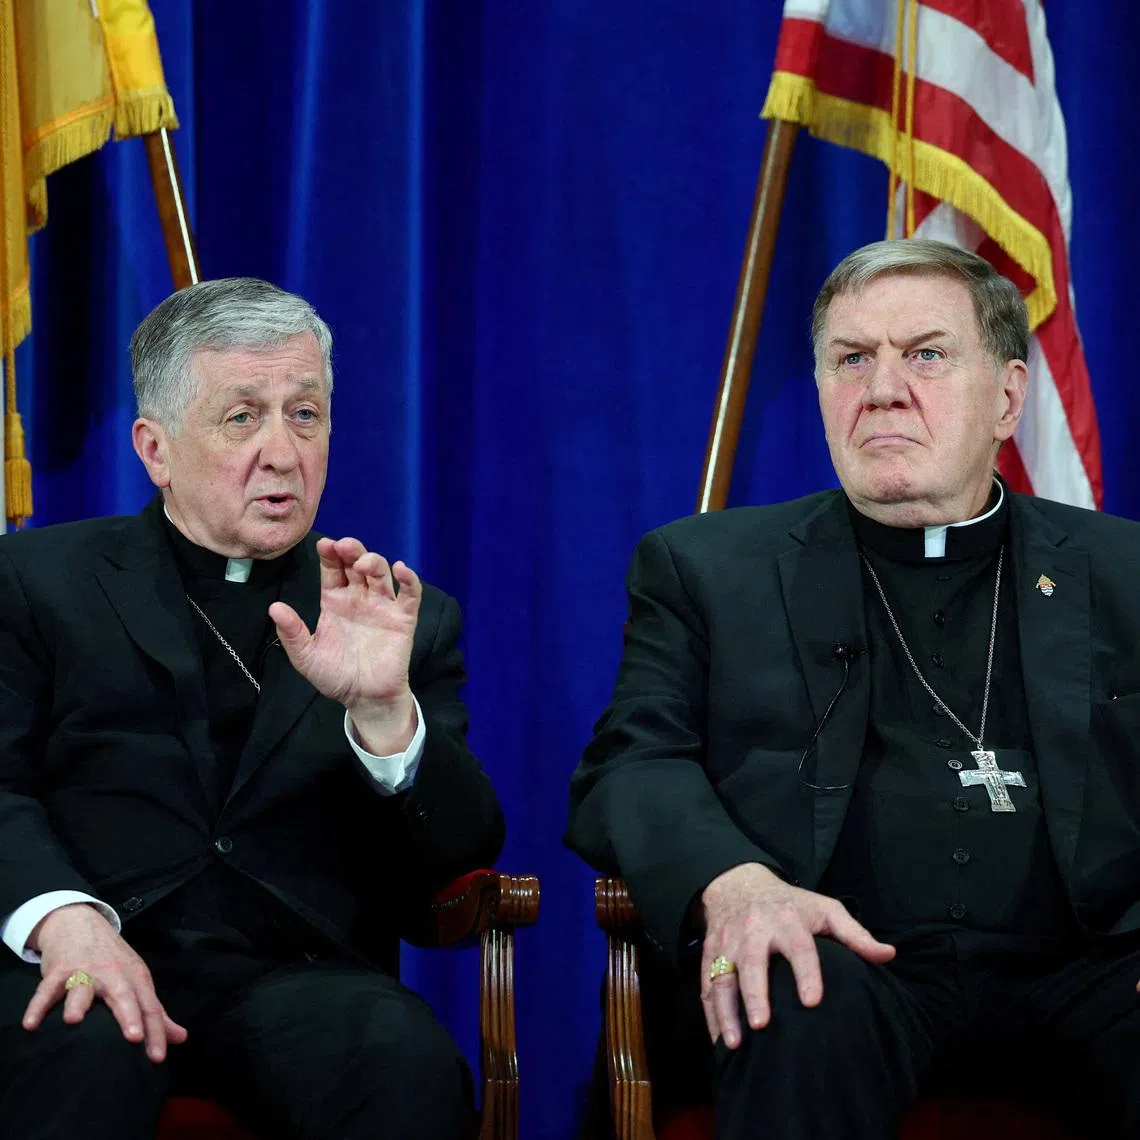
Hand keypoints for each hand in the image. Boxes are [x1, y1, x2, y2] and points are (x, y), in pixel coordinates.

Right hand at [22, 904, 187, 1062]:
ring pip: (82, 988)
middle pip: (123, 996)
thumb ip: (156, 1012)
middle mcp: (113, 974)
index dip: (156, 1032)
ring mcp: (85, 971)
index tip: (158, 1059)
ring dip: (77, 1003)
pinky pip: (47, 989)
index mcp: (135, 978)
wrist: (81, 924)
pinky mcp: (59, 971)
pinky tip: (30, 1024)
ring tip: (73, 1021)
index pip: (149, 1007)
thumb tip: (180, 1038)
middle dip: (128, 1016)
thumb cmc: (113, 961)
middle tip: (134, 1038)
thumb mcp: (137, 981)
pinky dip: (38, 1005)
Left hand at [269, 537, 420, 751]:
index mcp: (335, 601)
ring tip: (363, 563)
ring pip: (381, 573)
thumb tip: (274, 607)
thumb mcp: (306, 656)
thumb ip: (292, 633)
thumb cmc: (335, 676)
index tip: (324, 544)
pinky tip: (401, 569)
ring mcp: (382, 606)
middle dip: (351, 549)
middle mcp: (359, 598)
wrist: (364, 698)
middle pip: (356, 563)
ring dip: (374, 561)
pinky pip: (410, 594)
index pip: (332, 569)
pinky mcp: (403, 618)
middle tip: (343, 546)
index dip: (329, 554)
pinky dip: (409, 579)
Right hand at [700, 863, 894, 1048]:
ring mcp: (729, 942)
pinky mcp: (711, 953)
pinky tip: (719, 1040)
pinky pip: (706, 985)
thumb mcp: (825, 909)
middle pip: (752, 962)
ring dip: (726, 1010)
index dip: (806, 973)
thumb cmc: (790, 904)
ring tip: (735, 1043)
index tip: (812, 1001)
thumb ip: (855, 934)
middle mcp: (755, 930)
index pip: (799, 947)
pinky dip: (710, 1014)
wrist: (738, 883)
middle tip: (761, 1025)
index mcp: (788, 920)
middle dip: (755, 993)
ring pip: (723, 977)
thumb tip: (889, 955)